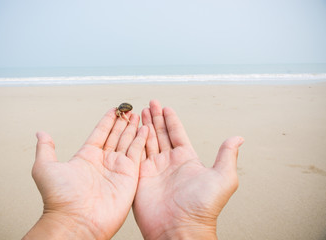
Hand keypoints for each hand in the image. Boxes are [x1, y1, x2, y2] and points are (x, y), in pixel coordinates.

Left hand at [23, 109, 147, 239]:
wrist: (76, 221)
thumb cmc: (60, 199)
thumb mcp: (45, 168)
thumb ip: (46, 149)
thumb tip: (41, 134)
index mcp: (86, 157)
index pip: (100, 133)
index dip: (108, 121)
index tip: (114, 109)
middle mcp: (103, 161)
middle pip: (116, 136)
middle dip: (123, 122)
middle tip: (129, 109)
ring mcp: (117, 168)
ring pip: (128, 142)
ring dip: (133, 128)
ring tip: (138, 115)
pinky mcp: (129, 175)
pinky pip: (137, 153)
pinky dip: (142, 139)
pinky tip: (145, 129)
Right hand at [133, 100, 243, 239]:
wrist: (180, 229)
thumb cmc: (203, 208)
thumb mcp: (223, 178)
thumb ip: (227, 155)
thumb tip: (238, 138)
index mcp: (187, 160)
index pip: (177, 133)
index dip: (171, 119)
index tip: (165, 107)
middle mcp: (169, 162)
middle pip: (161, 134)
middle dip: (155, 118)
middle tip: (150, 104)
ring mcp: (154, 169)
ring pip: (147, 141)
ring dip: (143, 126)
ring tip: (139, 112)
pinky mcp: (141, 177)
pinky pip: (136, 154)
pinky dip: (134, 140)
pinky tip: (133, 129)